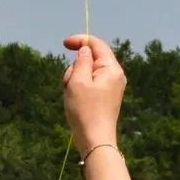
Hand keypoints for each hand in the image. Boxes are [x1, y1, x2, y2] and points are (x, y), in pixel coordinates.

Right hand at [62, 34, 124, 154]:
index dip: (81, 40)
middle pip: (90, 59)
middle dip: (75, 67)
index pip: (98, 45)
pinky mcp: (105, 96)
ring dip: (75, 79)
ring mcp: (111, 86)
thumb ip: (82, 61)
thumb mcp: (78, 81)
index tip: (64, 43)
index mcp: (112, 69)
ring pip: (86, 72)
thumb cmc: (85, 110)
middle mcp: (115, 75)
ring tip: (72, 95)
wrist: (94, 138)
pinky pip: (88, 84)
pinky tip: (75, 101)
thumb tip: (86, 50)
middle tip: (70, 84)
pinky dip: (78, 88)